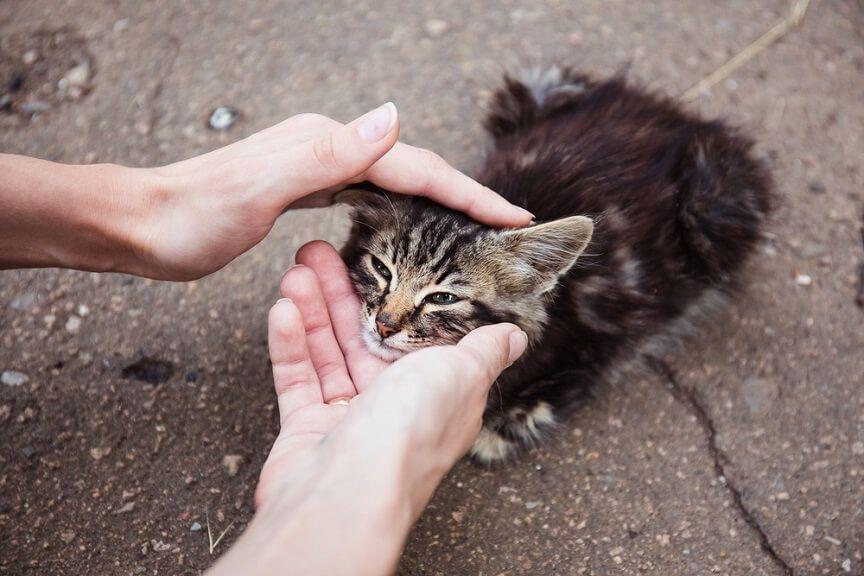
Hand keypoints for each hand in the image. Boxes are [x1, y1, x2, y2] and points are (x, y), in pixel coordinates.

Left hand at [129, 104, 532, 279]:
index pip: (414, 169)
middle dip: (463, 196)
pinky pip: (371, 194)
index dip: (466, 195)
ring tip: (473, 225)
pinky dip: (403, 207)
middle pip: (412, 170)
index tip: (510, 218)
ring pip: (395, 181)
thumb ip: (325, 153)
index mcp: (327, 147)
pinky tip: (410, 223)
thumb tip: (392, 117)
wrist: (142, 224)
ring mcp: (317, 165)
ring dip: (438, 200)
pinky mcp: (306, 186)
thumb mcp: (257, 186)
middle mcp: (328, 148)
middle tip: (506, 225)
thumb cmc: (191, 216)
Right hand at [256, 240, 527, 511]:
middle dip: (342, 293)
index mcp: (438, 393)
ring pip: (329, 353)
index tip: (375, 262)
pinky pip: (298, 379)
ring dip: (312, 309)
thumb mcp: (460, 375)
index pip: (416, 334)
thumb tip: (514, 337)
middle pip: (365, 336)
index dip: (396, 296)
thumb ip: (482, 350)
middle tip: (318, 252)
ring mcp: (350, 420)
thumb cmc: (408, 433)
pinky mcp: (309, 431)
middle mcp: (396, 407)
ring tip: (296, 269)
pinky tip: (283, 310)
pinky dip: (291, 345)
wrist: (346, 495)